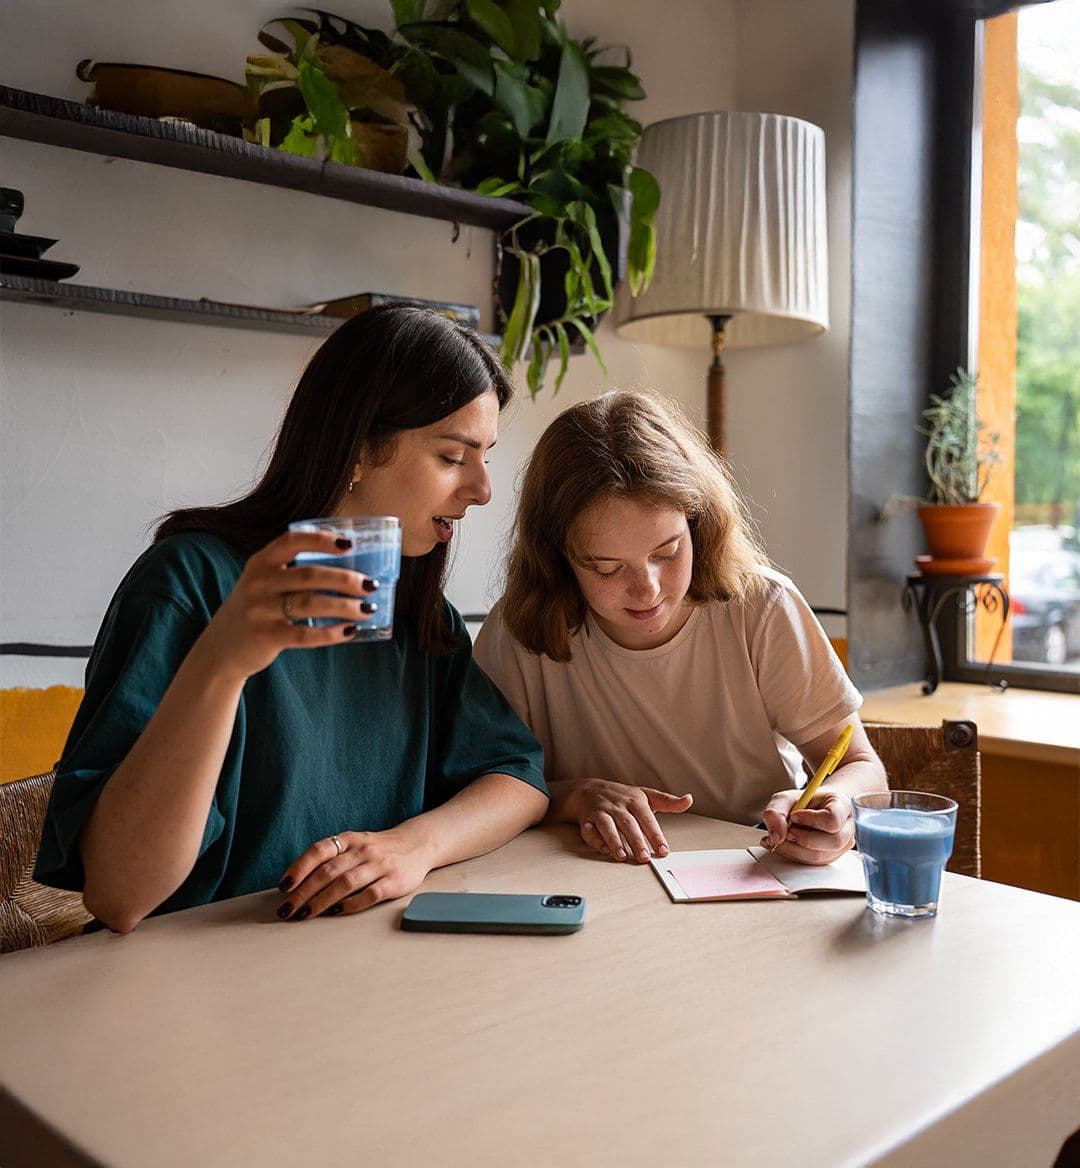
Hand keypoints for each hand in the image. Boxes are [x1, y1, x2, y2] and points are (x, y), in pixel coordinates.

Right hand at [197, 529, 378, 681]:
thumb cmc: (257, 608)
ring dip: (345, 606)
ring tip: (367, 608)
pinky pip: (305, 635)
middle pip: (310, 575)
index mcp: (261, 562)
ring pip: (311, 604)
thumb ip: (293, 571)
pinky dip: (332, 633)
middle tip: (370, 584)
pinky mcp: (265, 636)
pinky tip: (350, 631)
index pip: (292, 541)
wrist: (221, 647)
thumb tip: (351, 566)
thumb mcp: (264, 582)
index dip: (322, 540)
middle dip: (345, 579)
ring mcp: (259, 610)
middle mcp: (258, 583)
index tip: (350, 544)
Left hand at [274, 828, 431, 919]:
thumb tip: (297, 883)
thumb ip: (331, 859)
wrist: (417, 845)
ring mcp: (380, 865)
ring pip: (345, 884)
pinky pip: (370, 895)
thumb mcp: (354, 845)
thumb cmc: (377, 849)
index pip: (319, 851)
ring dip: (321, 901)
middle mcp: (363, 851)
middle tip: (287, 909)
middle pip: (328, 872)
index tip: (284, 886)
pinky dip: (351, 905)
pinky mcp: (394, 881)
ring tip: (305, 914)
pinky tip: (337, 912)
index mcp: (349, 840)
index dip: (299, 868)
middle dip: (303, 892)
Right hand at [568, 778, 693, 862]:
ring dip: (614, 841)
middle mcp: (618, 806)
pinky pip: (588, 830)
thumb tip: (689, 799)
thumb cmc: (622, 797)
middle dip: (636, 841)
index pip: (647, 818)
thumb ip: (668, 801)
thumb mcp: (646, 795)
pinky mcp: (586, 820)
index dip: (655, 835)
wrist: (589, 790)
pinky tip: (604, 850)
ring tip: (622, 856)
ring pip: (607, 826)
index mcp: (635, 801)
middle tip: (644, 858)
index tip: (664, 850)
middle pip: (628, 824)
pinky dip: (595, 839)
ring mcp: (601, 812)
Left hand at [760, 789, 853, 864]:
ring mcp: (842, 845)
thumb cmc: (804, 801)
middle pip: (833, 841)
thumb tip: (776, 836)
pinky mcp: (831, 857)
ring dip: (795, 850)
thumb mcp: (786, 798)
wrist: (813, 808)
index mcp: (843, 806)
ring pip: (821, 856)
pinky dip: (794, 855)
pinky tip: (783, 845)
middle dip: (803, 839)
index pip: (833, 819)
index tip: (794, 816)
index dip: (812, 820)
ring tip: (779, 838)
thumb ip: (776, 811)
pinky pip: (814, 862)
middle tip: (784, 832)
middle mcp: (848, 827)